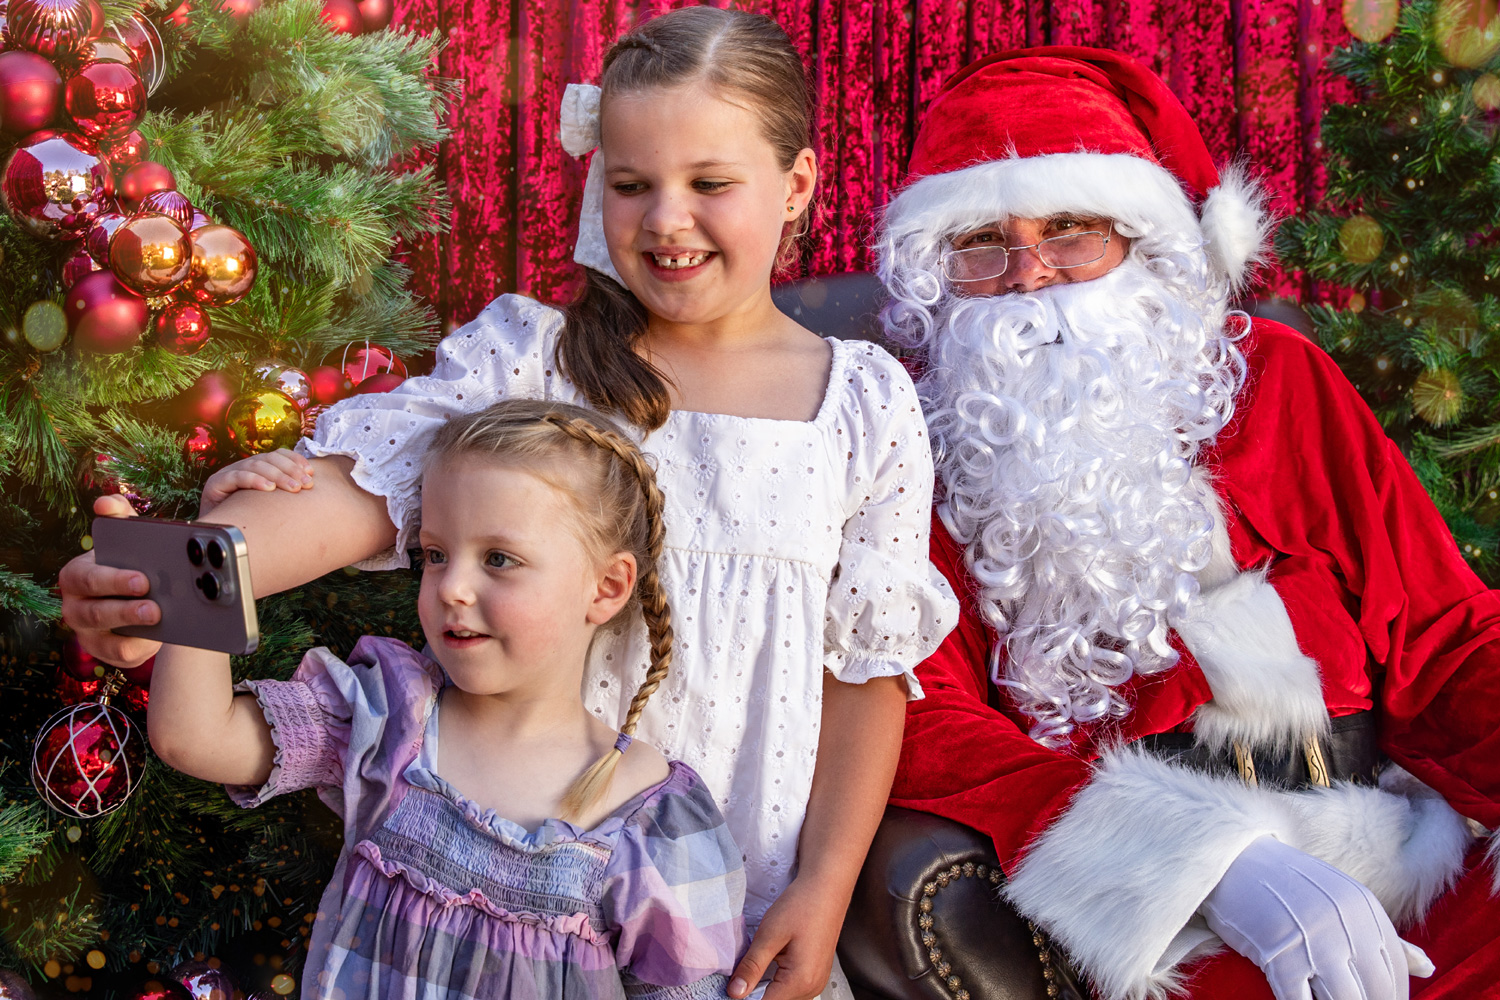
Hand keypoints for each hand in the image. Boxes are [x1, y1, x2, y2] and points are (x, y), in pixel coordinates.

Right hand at [58, 495, 158, 667]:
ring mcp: (89, 633)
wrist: (133, 595)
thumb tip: (105, 503)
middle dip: (127, 610)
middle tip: (156, 606)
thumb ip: (118, 516)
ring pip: (109, 638)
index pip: (89, 579)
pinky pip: (122, 656)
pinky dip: (142, 649)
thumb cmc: (127, 563)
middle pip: (98, 612)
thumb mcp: (123, 539)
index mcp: (77, 576)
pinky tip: (160, 640)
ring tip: (160, 622)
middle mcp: (76, 607)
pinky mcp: (106, 652)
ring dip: (135, 632)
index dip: (114, 580)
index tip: (143, 579)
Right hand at [200, 448, 313, 516]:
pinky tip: (269, 488)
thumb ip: (287, 494)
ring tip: (293, 488)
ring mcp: (228, 474)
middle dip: (290, 470)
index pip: (278, 455)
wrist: (219, 536)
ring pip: (255, 466)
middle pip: (269, 459)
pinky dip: (254, 480)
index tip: (311, 472)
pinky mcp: (215, 484)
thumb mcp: (271, 505)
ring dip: (277, 476)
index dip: (295, 460)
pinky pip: (236, 477)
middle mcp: (242, 467)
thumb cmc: (250, 521)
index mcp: (257, 468)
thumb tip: (313, 489)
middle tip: (305, 485)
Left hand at [728, 876, 844, 999]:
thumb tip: (735, 993)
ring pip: (783, 996)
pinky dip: (778, 979)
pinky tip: (775, 959)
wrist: (826, 888)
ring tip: (763, 958)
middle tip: (746, 966)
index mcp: (801, 980)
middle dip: (755, 990)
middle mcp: (812, 986)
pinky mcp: (817, 973)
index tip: (733, 985)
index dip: (745, 997)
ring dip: (767, 985)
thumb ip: (751, 967)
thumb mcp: (769, 935)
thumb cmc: (801, 906)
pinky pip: (793, 987)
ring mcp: (817, 981)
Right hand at [1201, 837, 1429, 999]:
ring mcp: (1311, 938)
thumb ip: (1383, 935)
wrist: (1230, 857)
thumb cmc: (1285, 883)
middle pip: (1374, 991)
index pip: (1393, 972)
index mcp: (1363, 909)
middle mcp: (1344, 923)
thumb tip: (1427, 968)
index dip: (1390, 997)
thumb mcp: (1341, 900)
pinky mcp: (1278, 953)